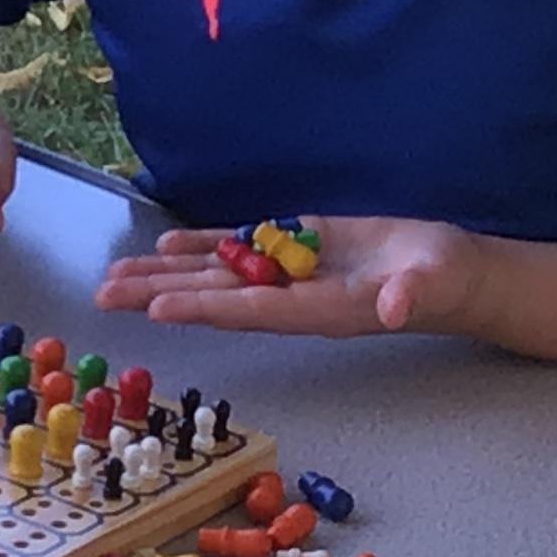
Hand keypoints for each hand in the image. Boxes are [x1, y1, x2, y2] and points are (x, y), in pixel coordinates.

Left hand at [93, 217, 483, 336]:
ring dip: (166, 273)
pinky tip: (167, 245)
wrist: (451, 272)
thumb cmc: (444, 280)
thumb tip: (395, 307)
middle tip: (104, 295)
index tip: (158, 308)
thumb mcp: (432, 283)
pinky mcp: (296, 249)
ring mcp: (290, 274)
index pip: (252, 310)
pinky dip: (203, 247)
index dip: (205, 307)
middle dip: (159, 294)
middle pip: (216, 296)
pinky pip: (240, 250)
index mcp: (321, 309)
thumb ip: (411, 296)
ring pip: (217, 274)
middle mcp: (294, 297)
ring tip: (115, 275)